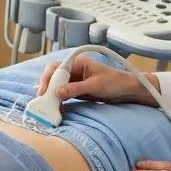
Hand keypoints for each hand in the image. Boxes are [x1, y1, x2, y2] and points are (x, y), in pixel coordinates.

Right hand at [35, 54, 158, 105]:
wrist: (128, 91)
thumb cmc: (116, 83)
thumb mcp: (95, 86)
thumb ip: (76, 89)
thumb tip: (58, 92)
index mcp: (78, 62)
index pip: (56, 67)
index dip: (48, 78)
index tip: (44, 91)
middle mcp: (74, 70)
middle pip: (54, 77)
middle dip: (47, 87)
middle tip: (42, 100)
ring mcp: (75, 80)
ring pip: (57, 86)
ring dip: (51, 95)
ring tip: (47, 106)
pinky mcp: (77, 90)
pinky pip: (63, 94)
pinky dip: (58, 101)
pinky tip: (55, 108)